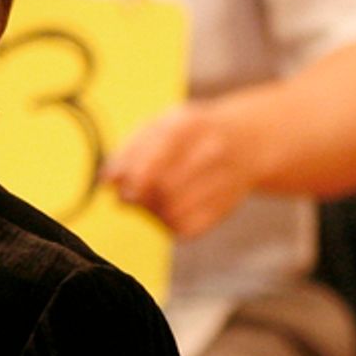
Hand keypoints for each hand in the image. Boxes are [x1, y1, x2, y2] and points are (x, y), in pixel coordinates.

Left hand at [102, 95, 264, 237]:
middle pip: (160, 192)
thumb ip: (130, 150)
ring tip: (153, 202)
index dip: (130, 185)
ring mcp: (222, 179)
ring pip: (172, 213)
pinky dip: (171, 225)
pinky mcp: (225, 206)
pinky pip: (187, 229)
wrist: (248, 140)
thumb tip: (107, 180)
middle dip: (139, 199)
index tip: (123, 189)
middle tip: (135, 197)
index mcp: (186, 126)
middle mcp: (208, 151)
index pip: (150, 167)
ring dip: (153, 213)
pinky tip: (171, 211)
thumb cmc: (191, 134)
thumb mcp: (161, 126)